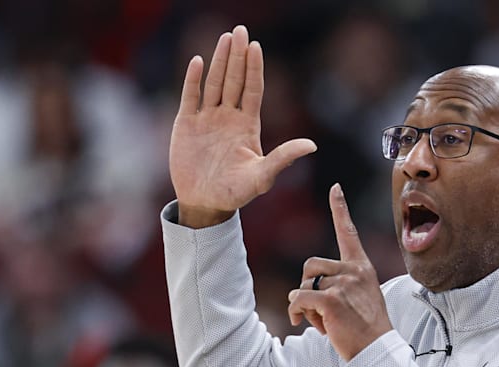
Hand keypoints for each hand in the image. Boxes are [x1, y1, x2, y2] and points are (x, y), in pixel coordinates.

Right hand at [170, 25, 316, 227]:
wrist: (205, 203)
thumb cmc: (236, 192)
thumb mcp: (262, 176)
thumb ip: (284, 158)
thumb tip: (312, 145)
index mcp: (248, 125)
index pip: (253, 89)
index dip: (255, 68)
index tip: (257, 46)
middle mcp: (228, 117)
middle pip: (234, 80)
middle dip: (238, 56)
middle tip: (240, 30)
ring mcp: (207, 118)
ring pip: (214, 83)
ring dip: (219, 61)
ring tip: (225, 38)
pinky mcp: (186, 124)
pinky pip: (190, 96)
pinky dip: (193, 80)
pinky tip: (197, 61)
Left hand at [288, 184, 392, 360]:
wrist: (376, 349)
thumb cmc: (366, 327)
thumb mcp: (362, 297)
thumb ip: (342, 284)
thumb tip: (306, 289)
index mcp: (362, 267)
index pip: (348, 232)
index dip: (340, 209)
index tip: (335, 188)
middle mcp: (354, 271)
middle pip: (311, 265)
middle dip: (308, 287)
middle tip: (320, 310)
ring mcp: (343, 284)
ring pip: (303, 283)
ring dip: (304, 303)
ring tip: (321, 319)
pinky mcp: (331, 299)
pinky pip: (299, 298)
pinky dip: (296, 311)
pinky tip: (305, 322)